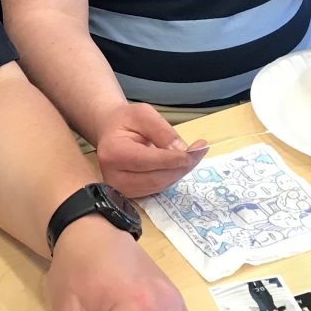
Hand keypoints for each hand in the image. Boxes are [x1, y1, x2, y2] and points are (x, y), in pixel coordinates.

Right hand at [93, 101, 208, 198]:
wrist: (110, 132)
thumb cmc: (125, 121)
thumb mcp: (143, 114)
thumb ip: (161, 131)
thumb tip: (180, 151)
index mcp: (113, 153)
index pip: (147, 161)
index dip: (172, 159)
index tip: (193, 152)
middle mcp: (113, 176)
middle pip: (156, 178)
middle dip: (181, 166)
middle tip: (199, 151)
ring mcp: (120, 189)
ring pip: (159, 186)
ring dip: (179, 172)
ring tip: (192, 155)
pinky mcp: (129, 195)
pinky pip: (157, 188)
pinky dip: (171, 177)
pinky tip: (179, 164)